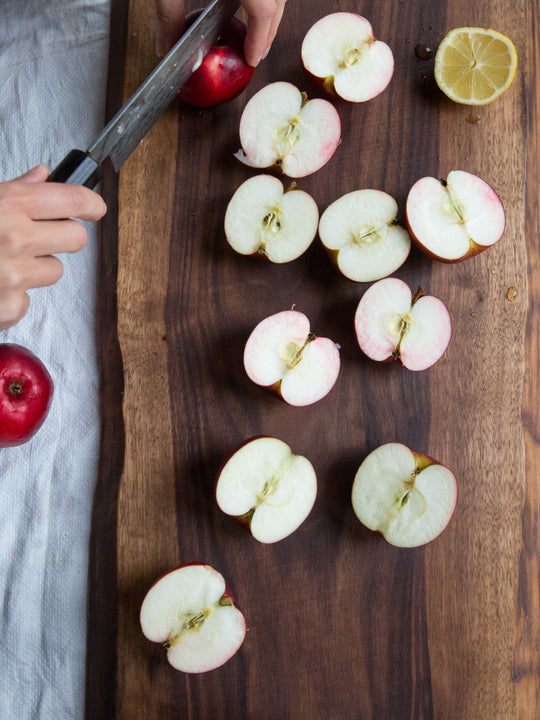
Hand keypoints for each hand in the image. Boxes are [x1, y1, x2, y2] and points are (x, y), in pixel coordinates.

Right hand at [0, 165, 106, 330]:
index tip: (96, 207)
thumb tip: (43, 176)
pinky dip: (15, 294)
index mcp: (7, 206)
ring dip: (36, 267)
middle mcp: (15, 240)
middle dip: (63, 236)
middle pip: (76, 238)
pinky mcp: (12, 307)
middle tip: (40, 236)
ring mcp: (15, 277)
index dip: (91, 203)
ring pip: (55, 270)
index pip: (72, 199)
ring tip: (1, 262)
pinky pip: (30, 298)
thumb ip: (13, 190)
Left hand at [154, 0, 285, 65]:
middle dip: (269, 30)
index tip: (251, 60)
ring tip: (256, 32)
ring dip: (269, 12)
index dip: (260, 38)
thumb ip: (169, 14)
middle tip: (257, 53)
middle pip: (277, 1)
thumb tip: (166, 48)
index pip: (263, 10)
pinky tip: (247, 4)